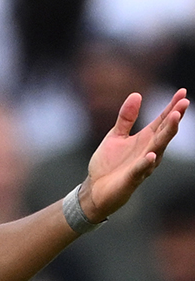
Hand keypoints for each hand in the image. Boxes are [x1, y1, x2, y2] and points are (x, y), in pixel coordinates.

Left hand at [81, 88, 188, 220]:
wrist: (95, 189)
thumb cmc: (109, 163)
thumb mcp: (116, 135)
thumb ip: (126, 117)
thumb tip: (136, 94)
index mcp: (145, 139)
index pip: (162, 120)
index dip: (172, 107)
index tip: (182, 92)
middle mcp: (149, 150)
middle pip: (164, 132)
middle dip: (174, 118)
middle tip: (184, 103)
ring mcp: (143, 164)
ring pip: (158, 148)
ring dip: (166, 134)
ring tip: (174, 118)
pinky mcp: (132, 178)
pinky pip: (141, 169)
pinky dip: (146, 163)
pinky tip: (151, 155)